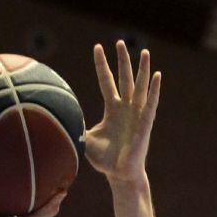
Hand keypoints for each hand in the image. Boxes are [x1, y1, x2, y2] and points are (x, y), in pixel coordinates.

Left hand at [86, 41, 160, 183]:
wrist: (120, 174)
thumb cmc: (105, 160)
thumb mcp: (86, 139)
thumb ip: (75, 127)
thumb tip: (59, 121)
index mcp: (112, 109)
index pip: (106, 81)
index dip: (102, 65)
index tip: (97, 47)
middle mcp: (126, 108)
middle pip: (125, 78)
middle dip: (122, 60)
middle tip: (120, 42)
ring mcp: (137, 114)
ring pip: (140, 87)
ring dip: (143, 69)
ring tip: (145, 52)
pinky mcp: (145, 123)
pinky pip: (150, 103)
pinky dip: (154, 90)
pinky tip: (157, 76)